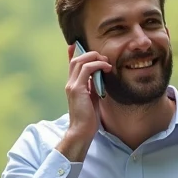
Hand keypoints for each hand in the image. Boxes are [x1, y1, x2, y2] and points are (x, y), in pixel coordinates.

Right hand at [57, 44, 111, 161]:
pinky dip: (97, 65)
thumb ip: (93, 87)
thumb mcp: (92, 99)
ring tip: (106, 62)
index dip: (74, 53)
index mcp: (73, 86)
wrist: (81, 131)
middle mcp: (70, 83)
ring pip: (80, 61)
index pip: (72, 65)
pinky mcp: (77, 89)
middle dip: (91, 54)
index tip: (78, 45)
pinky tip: (106, 68)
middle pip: (77, 60)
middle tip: (104, 58)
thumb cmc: (88, 119)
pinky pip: (86, 69)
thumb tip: (100, 77)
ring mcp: (72, 86)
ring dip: (95, 58)